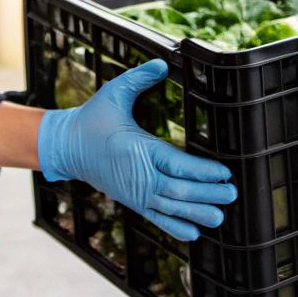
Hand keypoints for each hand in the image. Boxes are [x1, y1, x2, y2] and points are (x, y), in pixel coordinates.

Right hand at [37, 59, 235, 240]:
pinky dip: (174, 226)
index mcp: (137, 149)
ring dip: (196, 213)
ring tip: (219, 218)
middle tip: (231, 194)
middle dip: (206, 194)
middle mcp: (137, 175)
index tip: (224, 173)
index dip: (202, 172)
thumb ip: (138, 78)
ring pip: (169, 208)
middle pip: (177, 190)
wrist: (66, 147)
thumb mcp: (114, 93)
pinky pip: (155, 217)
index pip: (176, 164)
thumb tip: (161, 63)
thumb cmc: (92, 119)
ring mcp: (134, 192)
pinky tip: (193, 234)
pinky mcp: (131, 200)